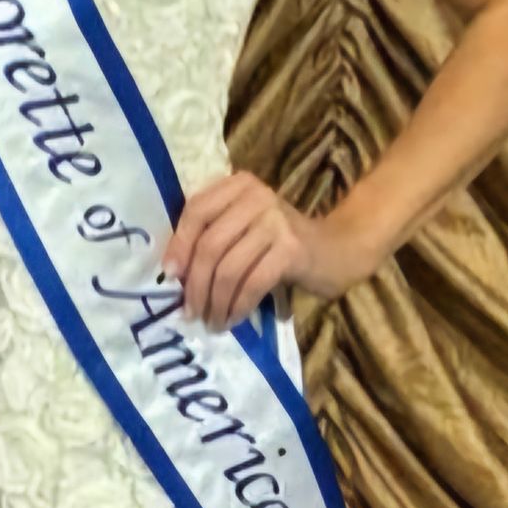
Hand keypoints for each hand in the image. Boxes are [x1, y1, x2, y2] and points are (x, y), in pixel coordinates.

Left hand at [158, 174, 374, 330]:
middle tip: (190, 311)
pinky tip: (232, 319)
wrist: (336, 250)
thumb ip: (213, 235)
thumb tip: (173, 271)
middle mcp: (257, 196)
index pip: (197, 210)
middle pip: (210, 244)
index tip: (170, 275)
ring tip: (211, 321)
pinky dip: (237, 305)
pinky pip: (252, 283)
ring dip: (215, 301)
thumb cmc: (279, 243)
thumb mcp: (244, 227)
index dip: (179, 244)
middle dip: (195, 284)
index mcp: (240, 185)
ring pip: (228, 268)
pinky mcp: (291, 249)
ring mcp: (276, 221)